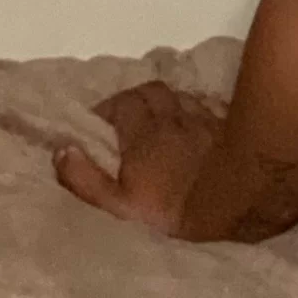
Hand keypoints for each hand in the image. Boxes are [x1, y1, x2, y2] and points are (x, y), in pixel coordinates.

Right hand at [52, 80, 226, 233]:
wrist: (236, 199)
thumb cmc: (173, 206)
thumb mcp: (120, 204)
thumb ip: (86, 179)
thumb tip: (61, 150)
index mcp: (143, 132)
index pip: (121, 102)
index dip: (108, 109)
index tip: (99, 123)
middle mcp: (172, 117)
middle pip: (151, 90)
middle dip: (136, 98)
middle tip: (127, 117)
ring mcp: (202, 118)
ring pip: (180, 95)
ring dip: (165, 101)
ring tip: (159, 118)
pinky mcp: (226, 125)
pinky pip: (206, 106)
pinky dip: (195, 109)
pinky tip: (194, 122)